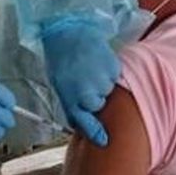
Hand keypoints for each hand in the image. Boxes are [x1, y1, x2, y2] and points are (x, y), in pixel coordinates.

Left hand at [42, 24, 117, 145]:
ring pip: (107, 90)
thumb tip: (79, 122)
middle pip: (99, 105)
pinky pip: (115, 76)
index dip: (95, 133)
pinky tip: (98, 61)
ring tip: (89, 67)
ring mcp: (102, 83)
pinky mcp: (113, 69)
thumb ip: (72, 105)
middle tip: (84, 79)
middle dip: (94, 96)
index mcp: (71, 100)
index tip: (104, 140)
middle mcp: (88, 95)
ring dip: (101, 82)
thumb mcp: (60, 86)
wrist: (68, 34)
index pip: (86, 123)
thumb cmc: (61, 59)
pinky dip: (109, 71)